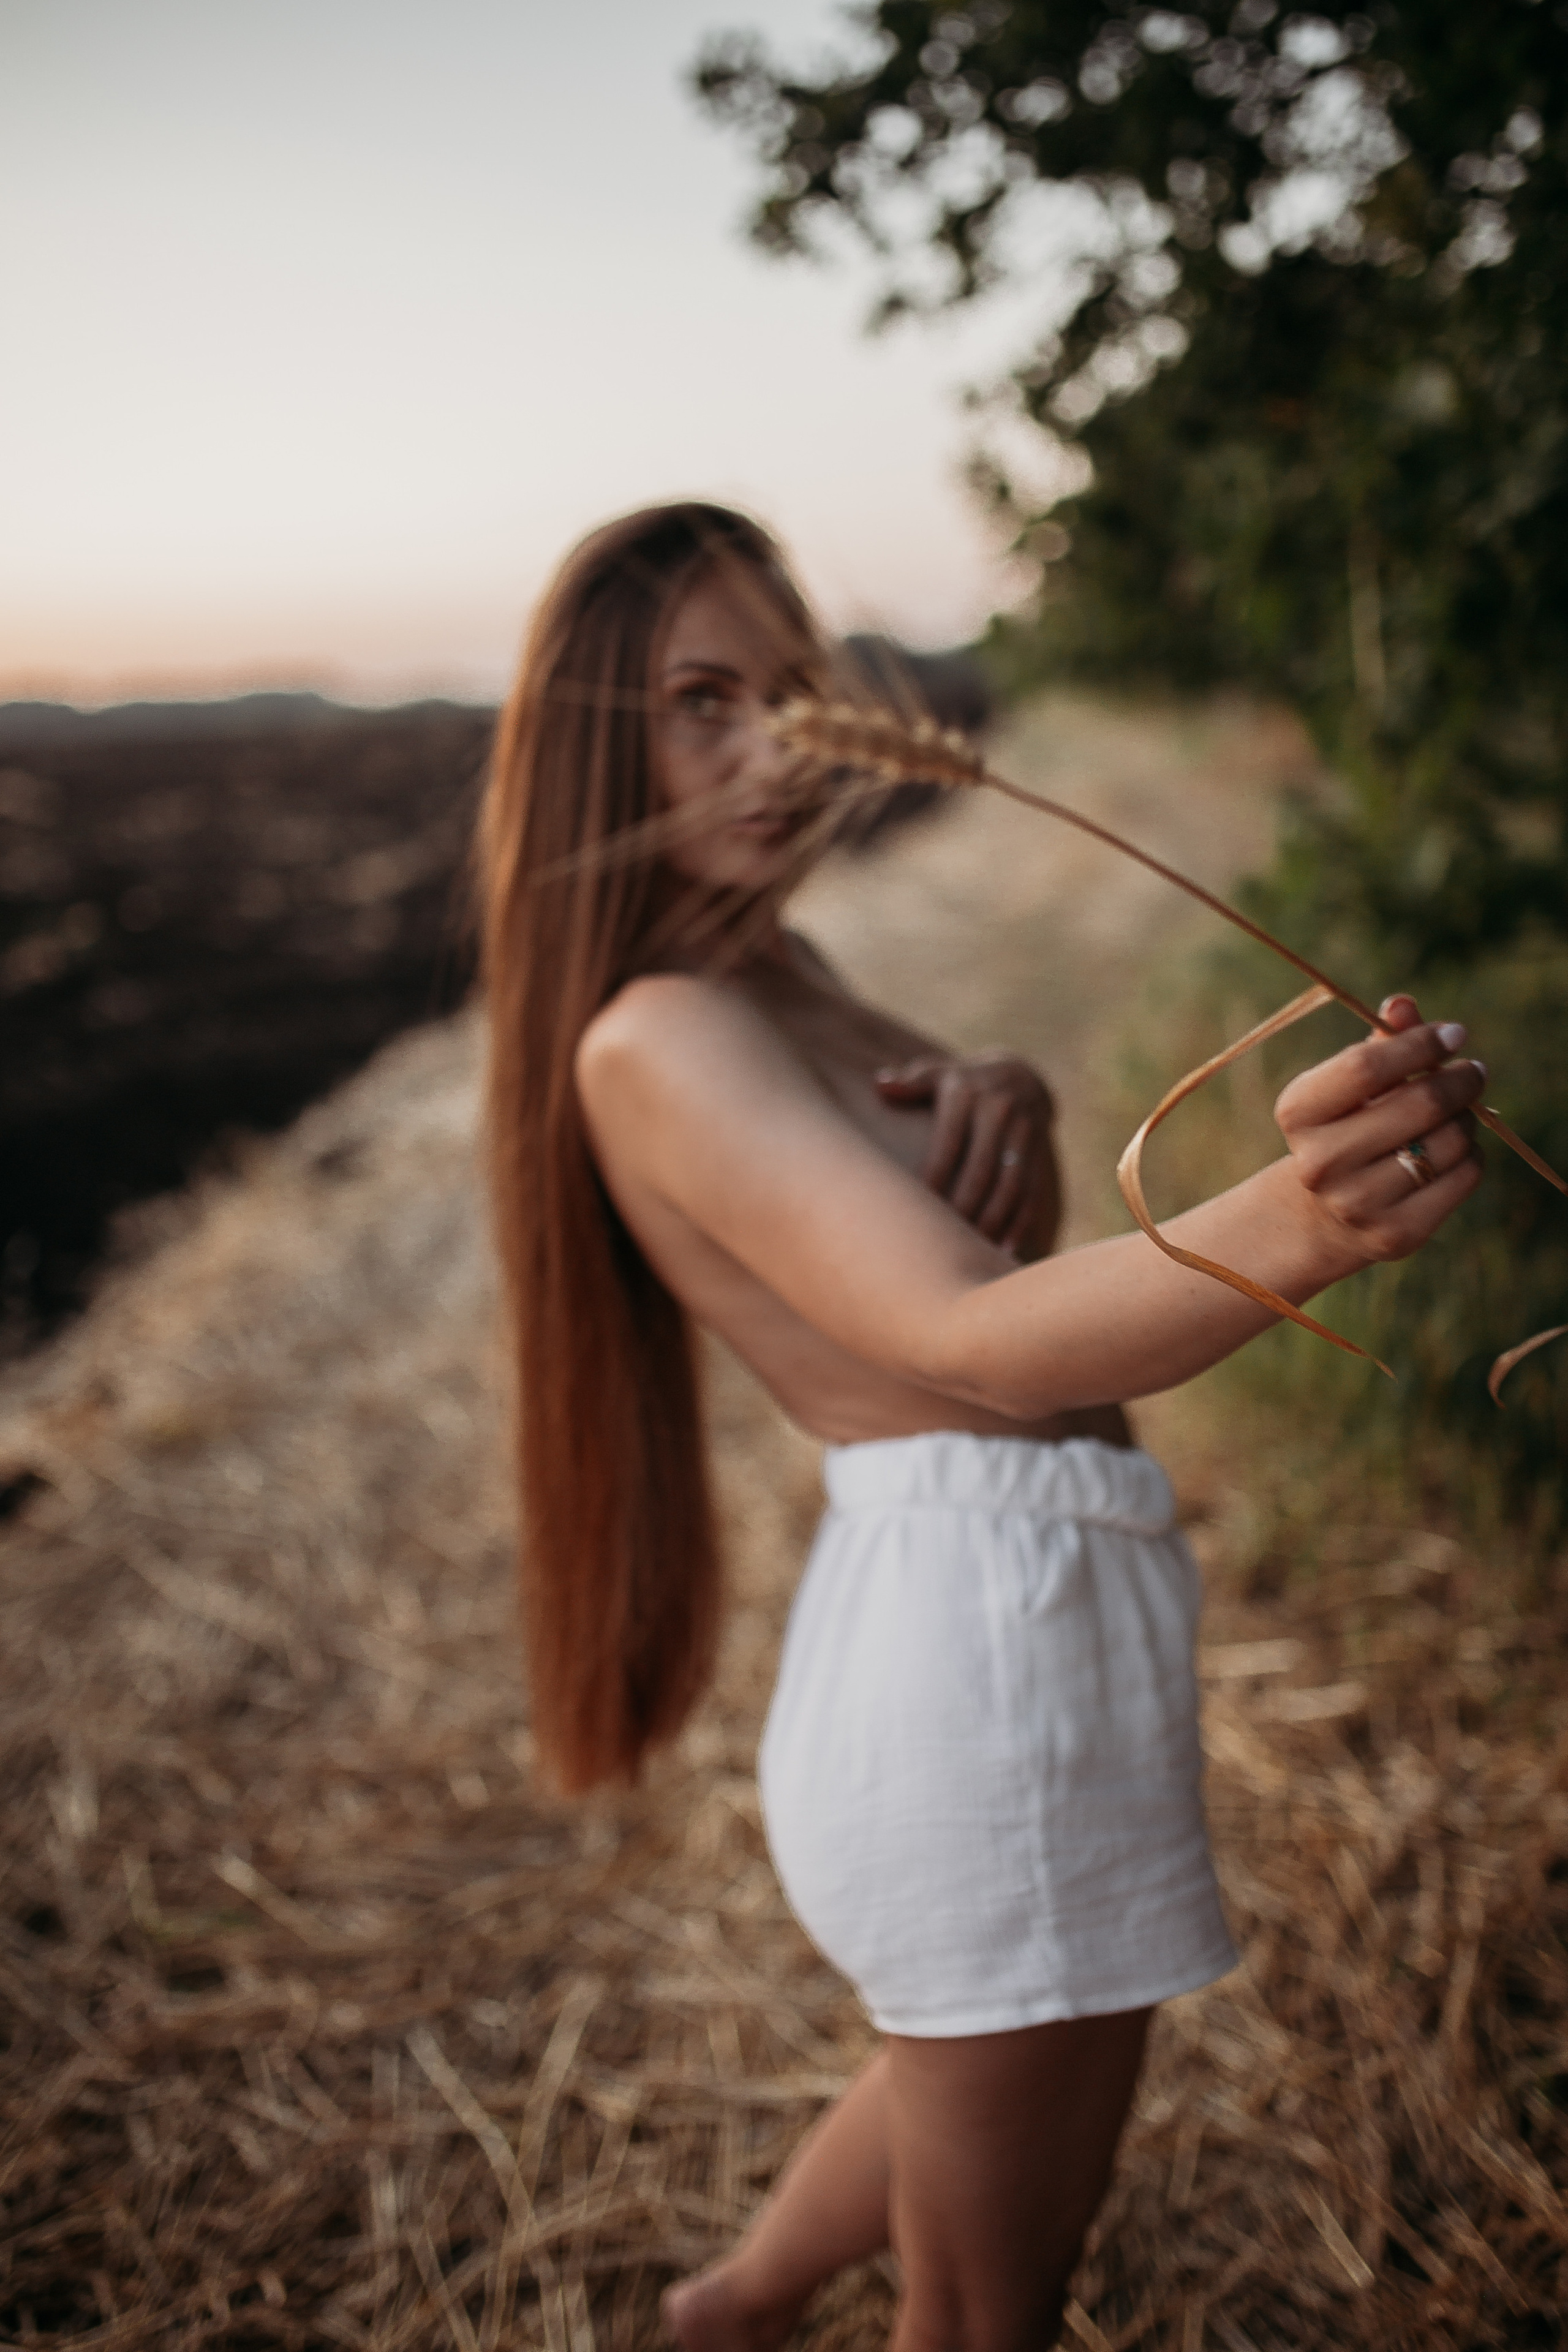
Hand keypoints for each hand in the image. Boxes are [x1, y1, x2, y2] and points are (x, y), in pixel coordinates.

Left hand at [874, 1051, 1056, 1258]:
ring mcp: (1024, 1130)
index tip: (919, 1207)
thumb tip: (881, 1085)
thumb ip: (911, 1083)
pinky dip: (1021, 1222)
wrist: (1022, 1075)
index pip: (949, 1141)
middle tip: (945, 1239)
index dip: (935, 1175)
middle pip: (981, 1168)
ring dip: (993, 1219)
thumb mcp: (939, 1074)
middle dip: (964, 1206)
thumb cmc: (963, 1082)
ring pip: (1010, 1183)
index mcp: (966, 1093)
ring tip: (974, 1250)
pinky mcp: (1041, 1150)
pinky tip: (1006, 1250)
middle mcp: (999, 1109)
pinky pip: (1033, 1190)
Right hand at [1274, 994, 1483, 1265]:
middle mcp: (1319, 1162)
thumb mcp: (1352, 1085)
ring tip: (1456, 1116)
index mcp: (1298, 1112)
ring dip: (1465, 1120)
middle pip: (1418, 1105)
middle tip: (1474, 1072)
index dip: (1419, 1044)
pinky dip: (1471, 1156)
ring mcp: (1357, 1203)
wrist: (1326, 1214)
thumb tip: (1403, 1004)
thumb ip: (1380, 1044)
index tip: (1454, 1034)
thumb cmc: (1348, 1128)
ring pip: (1448, 1142)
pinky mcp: (1395, 1235)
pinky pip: (1463, 1177)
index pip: (1365, 1067)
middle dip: (1459, 1080)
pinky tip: (1454, 1152)